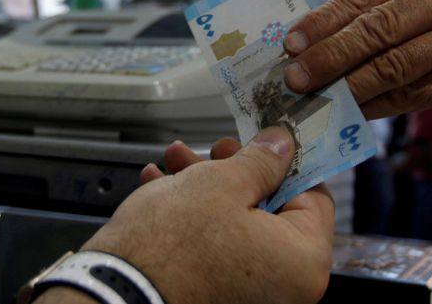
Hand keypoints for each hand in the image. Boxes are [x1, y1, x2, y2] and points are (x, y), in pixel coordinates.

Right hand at [37, 128, 333, 303]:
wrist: (117, 289)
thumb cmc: (171, 244)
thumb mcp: (221, 182)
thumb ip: (262, 161)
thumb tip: (283, 146)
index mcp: (302, 261)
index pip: (314, 198)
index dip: (286, 162)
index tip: (263, 142)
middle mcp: (285, 288)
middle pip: (270, 210)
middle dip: (234, 171)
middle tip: (212, 149)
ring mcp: (250, 296)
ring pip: (238, 225)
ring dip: (207, 187)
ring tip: (175, 161)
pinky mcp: (217, 296)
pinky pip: (217, 248)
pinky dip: (195, 218)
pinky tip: (162, 187)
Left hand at [281, 0, 431, 125]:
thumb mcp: (414, 6)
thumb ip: (370, 16)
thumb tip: (301, 44)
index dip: (325, 18)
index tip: (290, 42)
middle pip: (379, 27)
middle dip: (331, 54)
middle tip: (295, 76)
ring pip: (394, 65)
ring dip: (348, 85)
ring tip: (314, 97)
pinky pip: (409, 96)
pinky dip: (371, 105)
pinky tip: (345, 112)